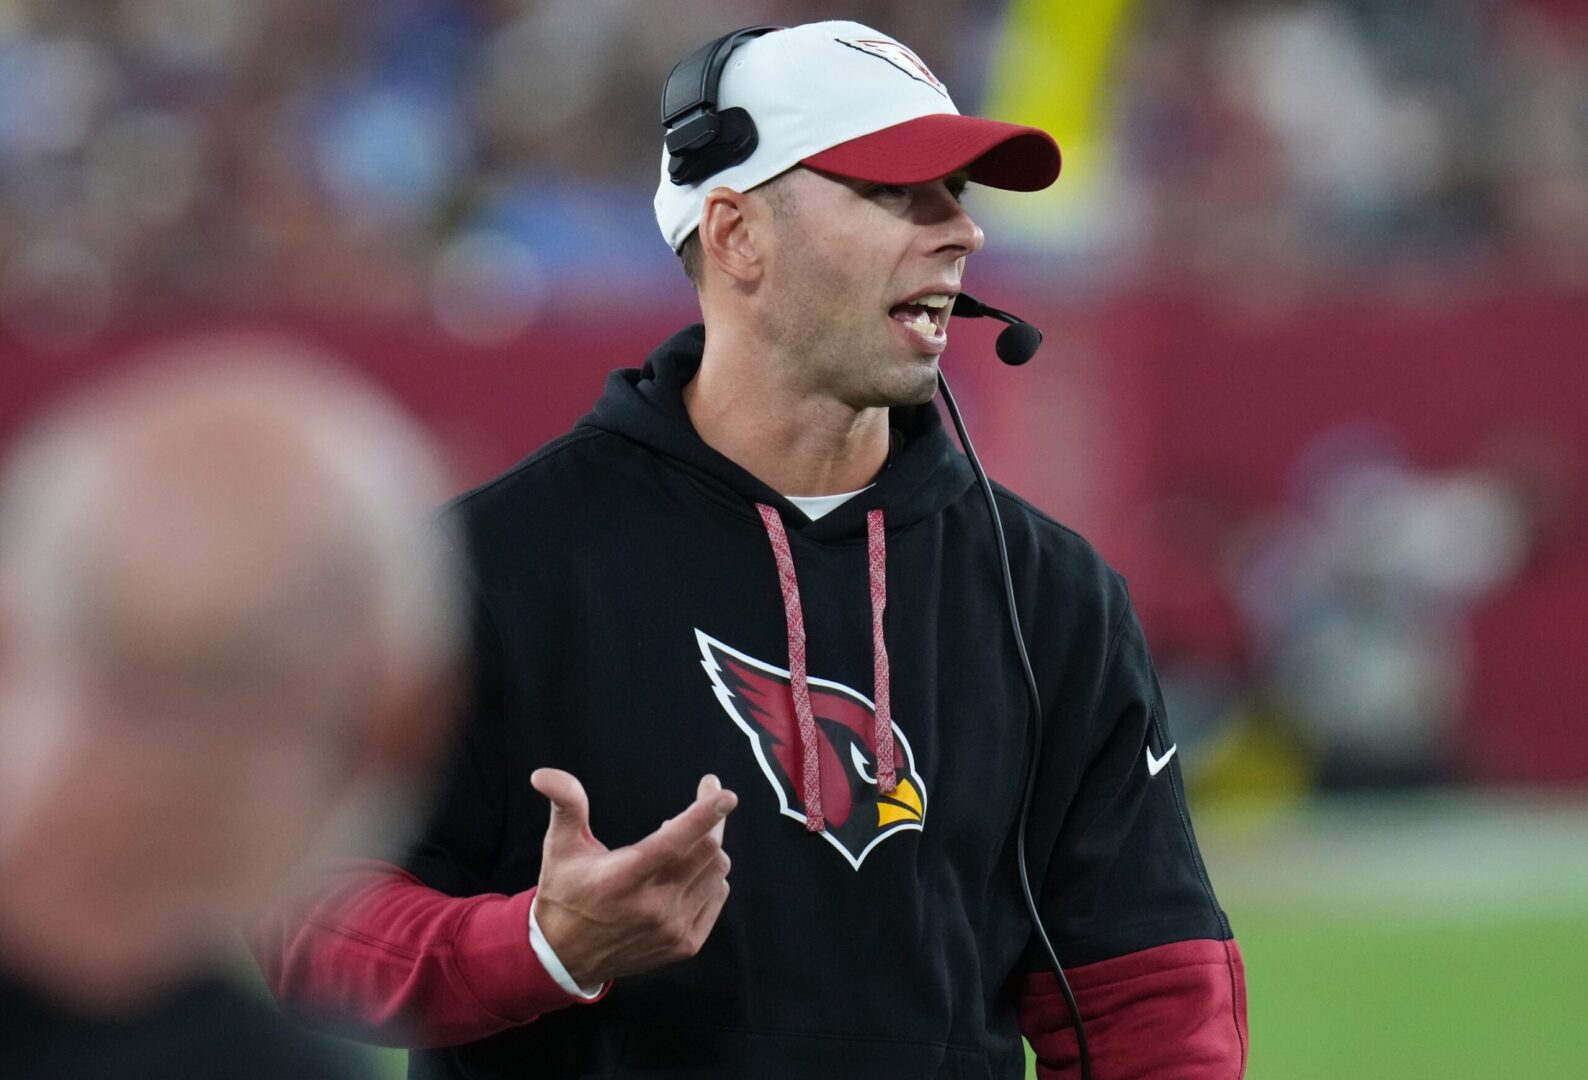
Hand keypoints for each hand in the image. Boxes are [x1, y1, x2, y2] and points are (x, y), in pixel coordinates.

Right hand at [529, 768, 735, 987]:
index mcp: (622, 878)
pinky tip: (687, 871)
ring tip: (682, 841)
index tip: (725, 794)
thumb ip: (565, 805)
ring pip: (717, 872)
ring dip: (709, 847)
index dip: (703, 815)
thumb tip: (543, 773)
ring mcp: (672, 928)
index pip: (673, 842)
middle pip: (706, 851)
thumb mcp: (560, 847)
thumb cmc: (566, 893)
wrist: (567, 957)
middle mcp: (652, 907)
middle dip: (713, 818)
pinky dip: (711, 876)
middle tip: (706, 797)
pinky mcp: (685, 944)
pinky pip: (717, 896)